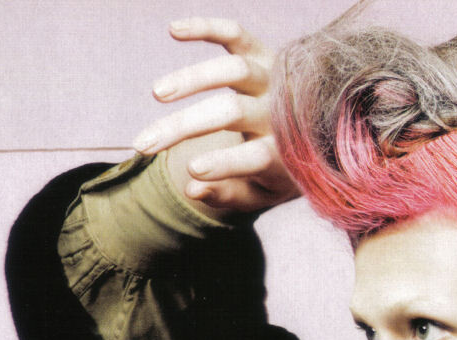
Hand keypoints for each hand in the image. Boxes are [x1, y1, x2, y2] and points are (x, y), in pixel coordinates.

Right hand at [132, 18, 299, 217]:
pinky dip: (206, 27)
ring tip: (157, 93)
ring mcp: (271, 78)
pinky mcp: (260, 52)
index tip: (192, 170)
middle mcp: (278, 112)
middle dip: (185, 127)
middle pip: (231, 113)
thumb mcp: (258, 194)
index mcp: (282, 153)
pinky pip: (234, 34)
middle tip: (144, 143)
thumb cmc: (275, 169)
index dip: (225, 163)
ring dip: (192, 78)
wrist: (312, 130)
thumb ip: (228, 196)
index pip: (254, 157)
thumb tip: (192, 190)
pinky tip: (173, 30)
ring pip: (233, 70)